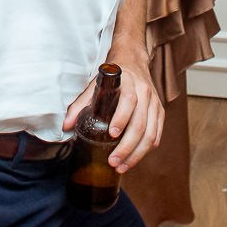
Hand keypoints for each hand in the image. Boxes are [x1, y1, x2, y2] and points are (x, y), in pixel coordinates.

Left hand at [62, 47, 163, 172]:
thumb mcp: (95, 84)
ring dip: (137, 153)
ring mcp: (155, 103)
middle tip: (113, 161)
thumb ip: (80, 104)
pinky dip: (147, 149)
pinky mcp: (160, 112)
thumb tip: (66, 126)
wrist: (134, 60)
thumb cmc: (114, 75)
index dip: (122, 118)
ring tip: (122, 166)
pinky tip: (135, 158)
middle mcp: (145, 93)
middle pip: (141, 123)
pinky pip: (157, 135)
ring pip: (151, 133)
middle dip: (127, 146)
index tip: (112, 134)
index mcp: (129, 83)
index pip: (128, 101)